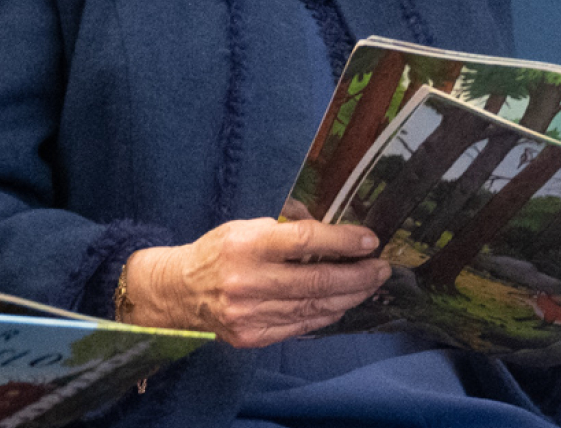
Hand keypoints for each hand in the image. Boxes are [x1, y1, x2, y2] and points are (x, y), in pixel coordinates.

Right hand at [119, 218, 391, 347]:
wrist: (178, 292)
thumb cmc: (219, 250)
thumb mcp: (248, 224)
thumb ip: (288, 227)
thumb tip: (331, 227)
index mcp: (249, 244)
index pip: (307, 242)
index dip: (344, 242)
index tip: (370, 241)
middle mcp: (250, 281)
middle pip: (317, 282)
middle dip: (358, 275)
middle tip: (381, 267)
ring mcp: (252, 314)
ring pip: (314, 308)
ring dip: (350, 296)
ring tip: (371, 284)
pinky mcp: (254, 337)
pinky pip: (301, 326)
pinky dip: (327, 315)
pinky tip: (343, 303)